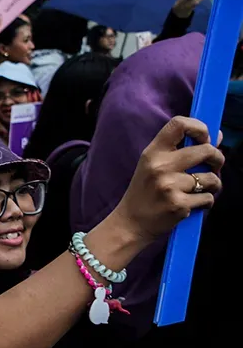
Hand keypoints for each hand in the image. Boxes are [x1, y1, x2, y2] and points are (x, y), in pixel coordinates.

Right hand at [110, 115, 224, 243]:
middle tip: (213, 166)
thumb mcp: (154, 166)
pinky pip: (208, 198)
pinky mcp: (179, 205)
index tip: (205, 138)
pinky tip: (192, 204)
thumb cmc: (145, 192)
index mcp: (152, 153)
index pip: (179, 124)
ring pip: (211, 178)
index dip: (199, 127)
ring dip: (212, 184)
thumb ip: (182, 150)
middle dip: (217, 158)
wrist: (130, 223)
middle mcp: (160, 166)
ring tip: (199, 189)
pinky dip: (205, 202)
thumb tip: (215, 137)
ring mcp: (169, 186)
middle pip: (206, 150)